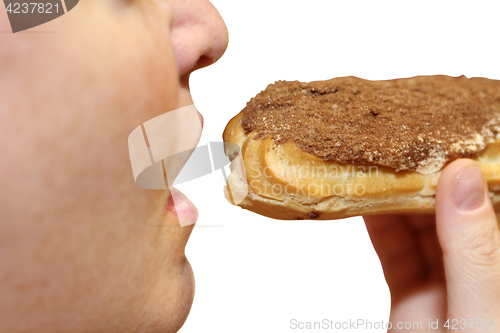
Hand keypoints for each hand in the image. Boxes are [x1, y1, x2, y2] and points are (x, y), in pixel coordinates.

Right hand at [364, 159, 499, 331]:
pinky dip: (377, 226)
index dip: (471, 172)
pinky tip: (363, 201)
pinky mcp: (410, 297)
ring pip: (420, 229)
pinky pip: (394, 253)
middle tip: (400, 144)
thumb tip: (461, 177)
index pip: (491, 205)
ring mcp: (443, 285)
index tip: (446, 138)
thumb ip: (472, 250)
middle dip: (425, 178)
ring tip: (376, 163)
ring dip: (396, 198)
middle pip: (453, 213)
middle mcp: (478, 273)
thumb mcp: (480, 313)